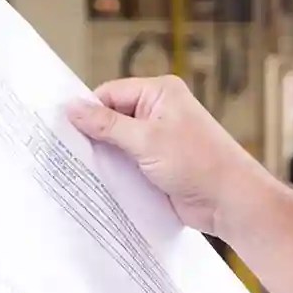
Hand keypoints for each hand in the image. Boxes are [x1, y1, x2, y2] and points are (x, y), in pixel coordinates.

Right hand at [67, 75, 273, 240]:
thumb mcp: (146, 140)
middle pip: (112, 118)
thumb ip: (107, 125)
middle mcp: (159, 111)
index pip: (110, 93)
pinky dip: (115, 171)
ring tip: (76, 169)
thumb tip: (72, 108)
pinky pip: (128, 163)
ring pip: (118, 143)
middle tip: (64, 151)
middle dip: (93, 135)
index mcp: (160, 92)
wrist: (229, 201)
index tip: (62, 129)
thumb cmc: (198, 163)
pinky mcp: (159, 164)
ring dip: (104, 156)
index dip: (88, 111)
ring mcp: (159, 139)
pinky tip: (96, 182)